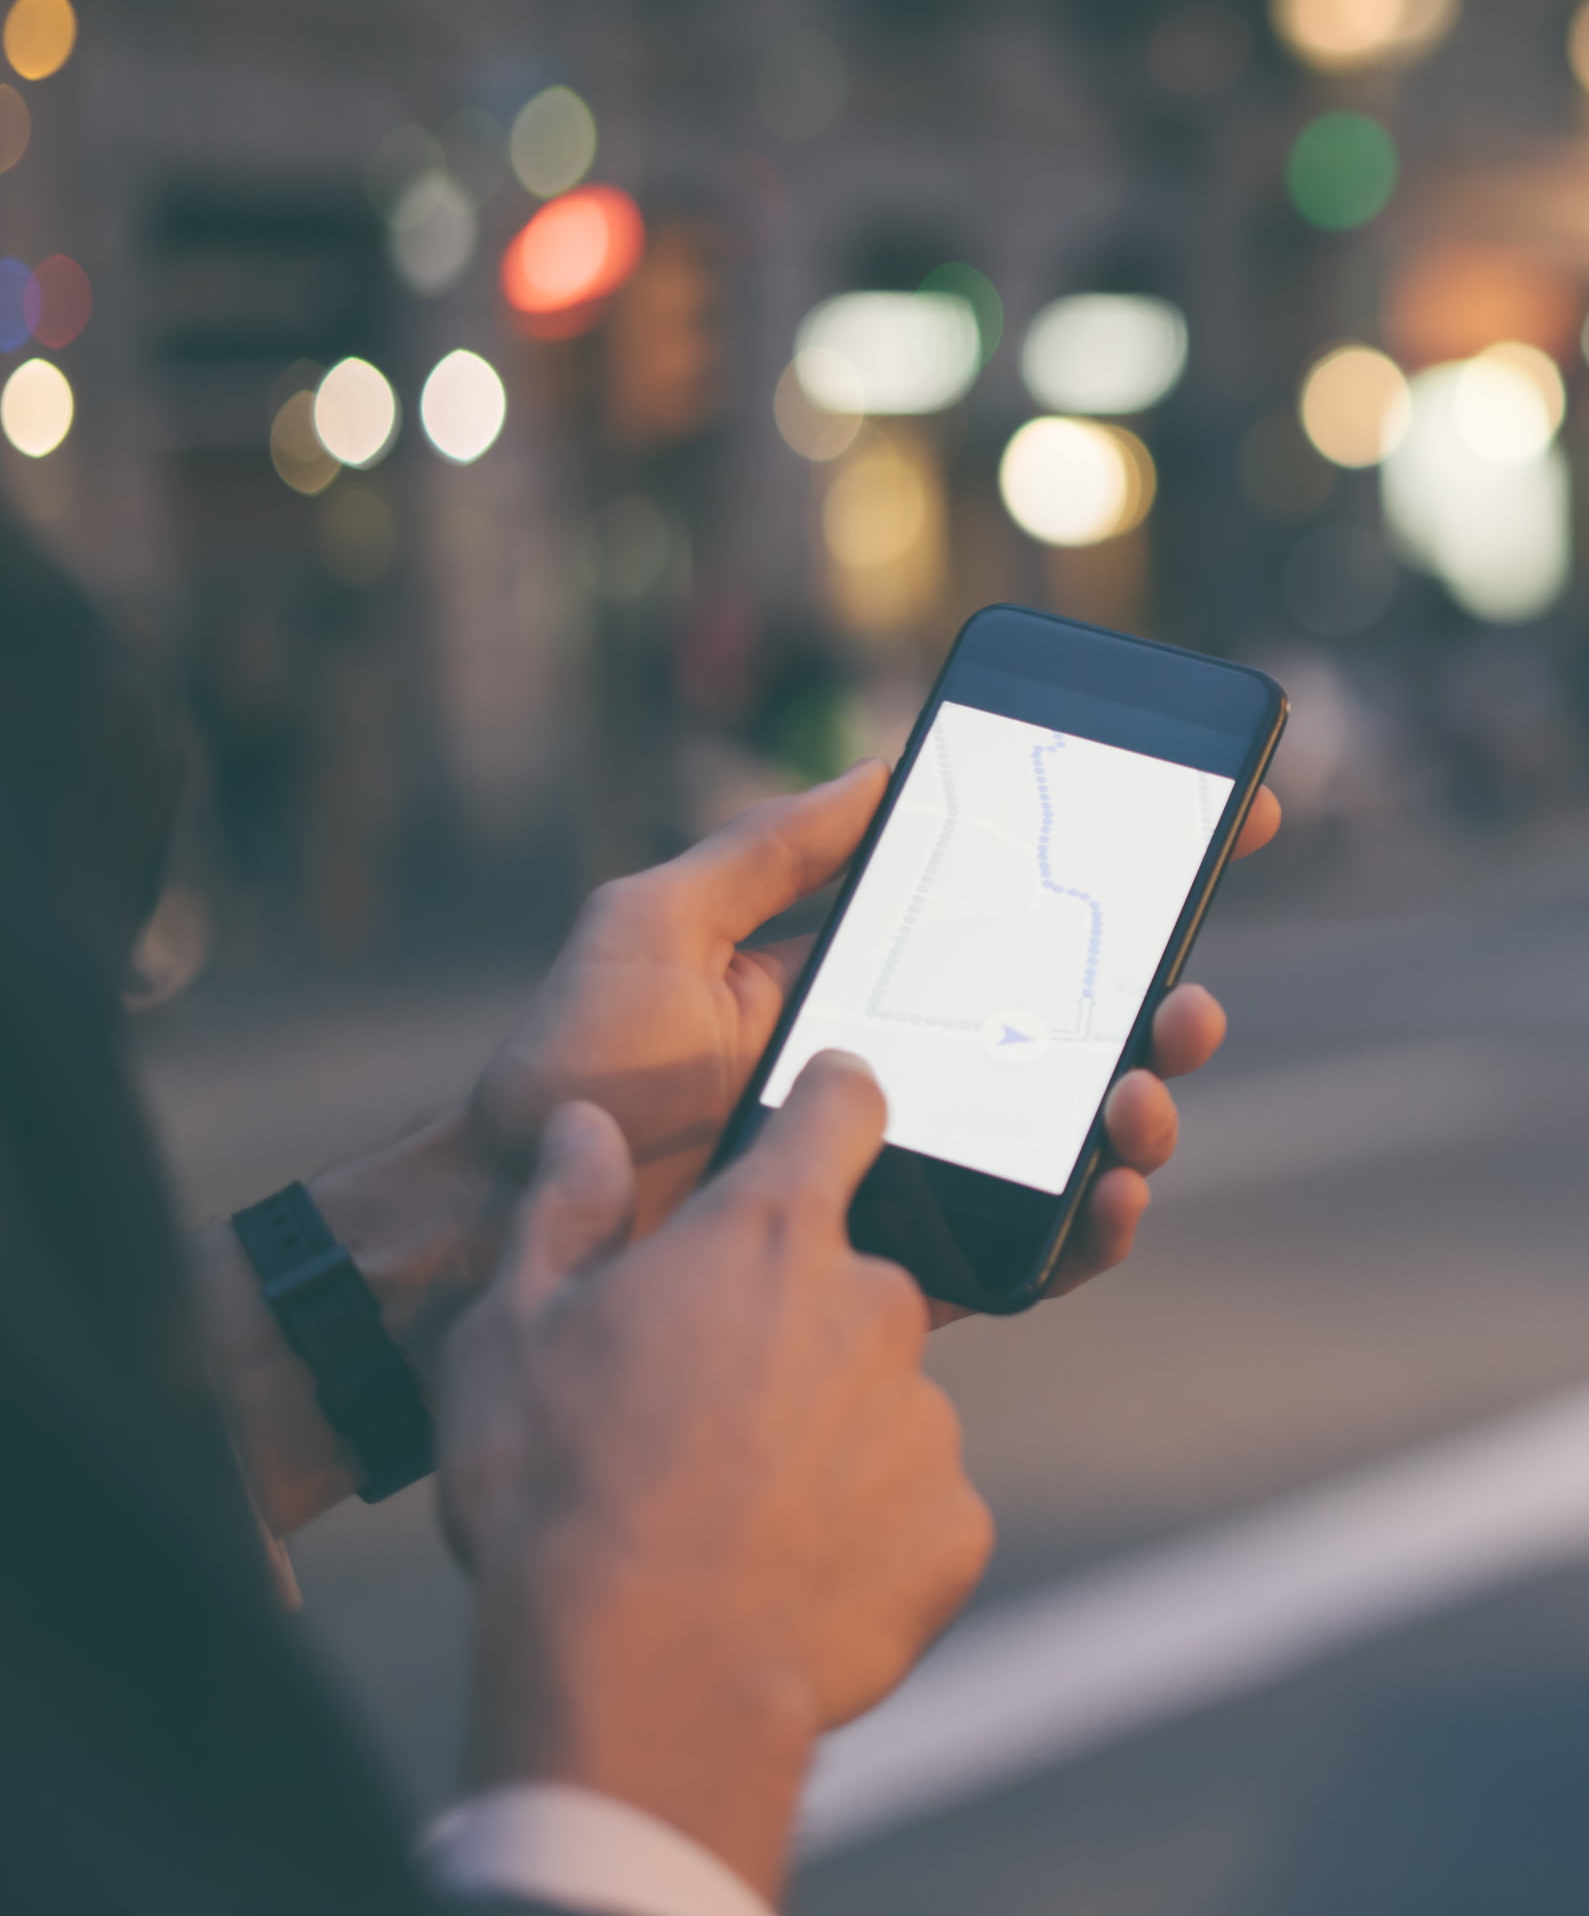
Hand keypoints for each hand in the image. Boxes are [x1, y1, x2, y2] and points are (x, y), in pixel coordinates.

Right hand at [441, 1054, 991, 1901]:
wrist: (640, 1685)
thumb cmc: (558, 1491)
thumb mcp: (514, 1329)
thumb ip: (563, 1209)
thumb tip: (583, 1126)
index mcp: (767, 1235)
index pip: (842, 1107)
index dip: (832, 1098)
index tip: (827, 1105)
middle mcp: (871, 1305)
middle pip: (852, 1276)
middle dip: (794, 1316)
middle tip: (708, 1395)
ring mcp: (923, 1417)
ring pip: (880, 1394)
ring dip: (828, 1424)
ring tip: (732, 1499)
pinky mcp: (953, 1525)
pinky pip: (914, 1499)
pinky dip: (865, 1521)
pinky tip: (785, 1564)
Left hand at [472, 763, 1281, 1276]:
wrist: (508, 1219)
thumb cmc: (572, 1065)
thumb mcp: (661, 917)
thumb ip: (774, 848)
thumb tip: (888, 766)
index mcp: (860, 982)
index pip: (1014, 929)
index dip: (1118, 888)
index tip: (1224, 833)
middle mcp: (902, 1074)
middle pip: (1066, 1041)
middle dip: (1156, 1010)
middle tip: (1190, 997)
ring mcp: (906, 1168)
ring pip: (1064, 1143)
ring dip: (1138, 1113)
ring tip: (1149, 1090)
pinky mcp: (896, 1259)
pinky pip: (1019, 1251)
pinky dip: (1087, 1231)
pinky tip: (1112, 1195)